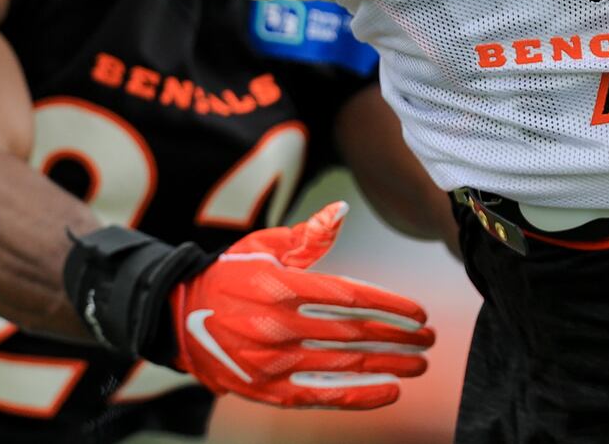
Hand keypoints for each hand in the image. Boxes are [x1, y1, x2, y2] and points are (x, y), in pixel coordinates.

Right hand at [172, 202, 433, 407]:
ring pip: (344, 366)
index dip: (389, 305)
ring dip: (388, 365)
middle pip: (354, 333)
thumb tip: (342, 210)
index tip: (419, 312)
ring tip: (419, 363)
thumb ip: (307, 235)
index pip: (350, 297)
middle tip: (429, 338)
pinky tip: (388, 391)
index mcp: (281, 287)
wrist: (179, 319)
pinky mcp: (268, 391)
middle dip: (398, 336)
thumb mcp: (262, 246)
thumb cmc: (229, 276)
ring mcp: (274, 362)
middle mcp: (279, 327)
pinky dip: (358, 397)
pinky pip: (321, 397)